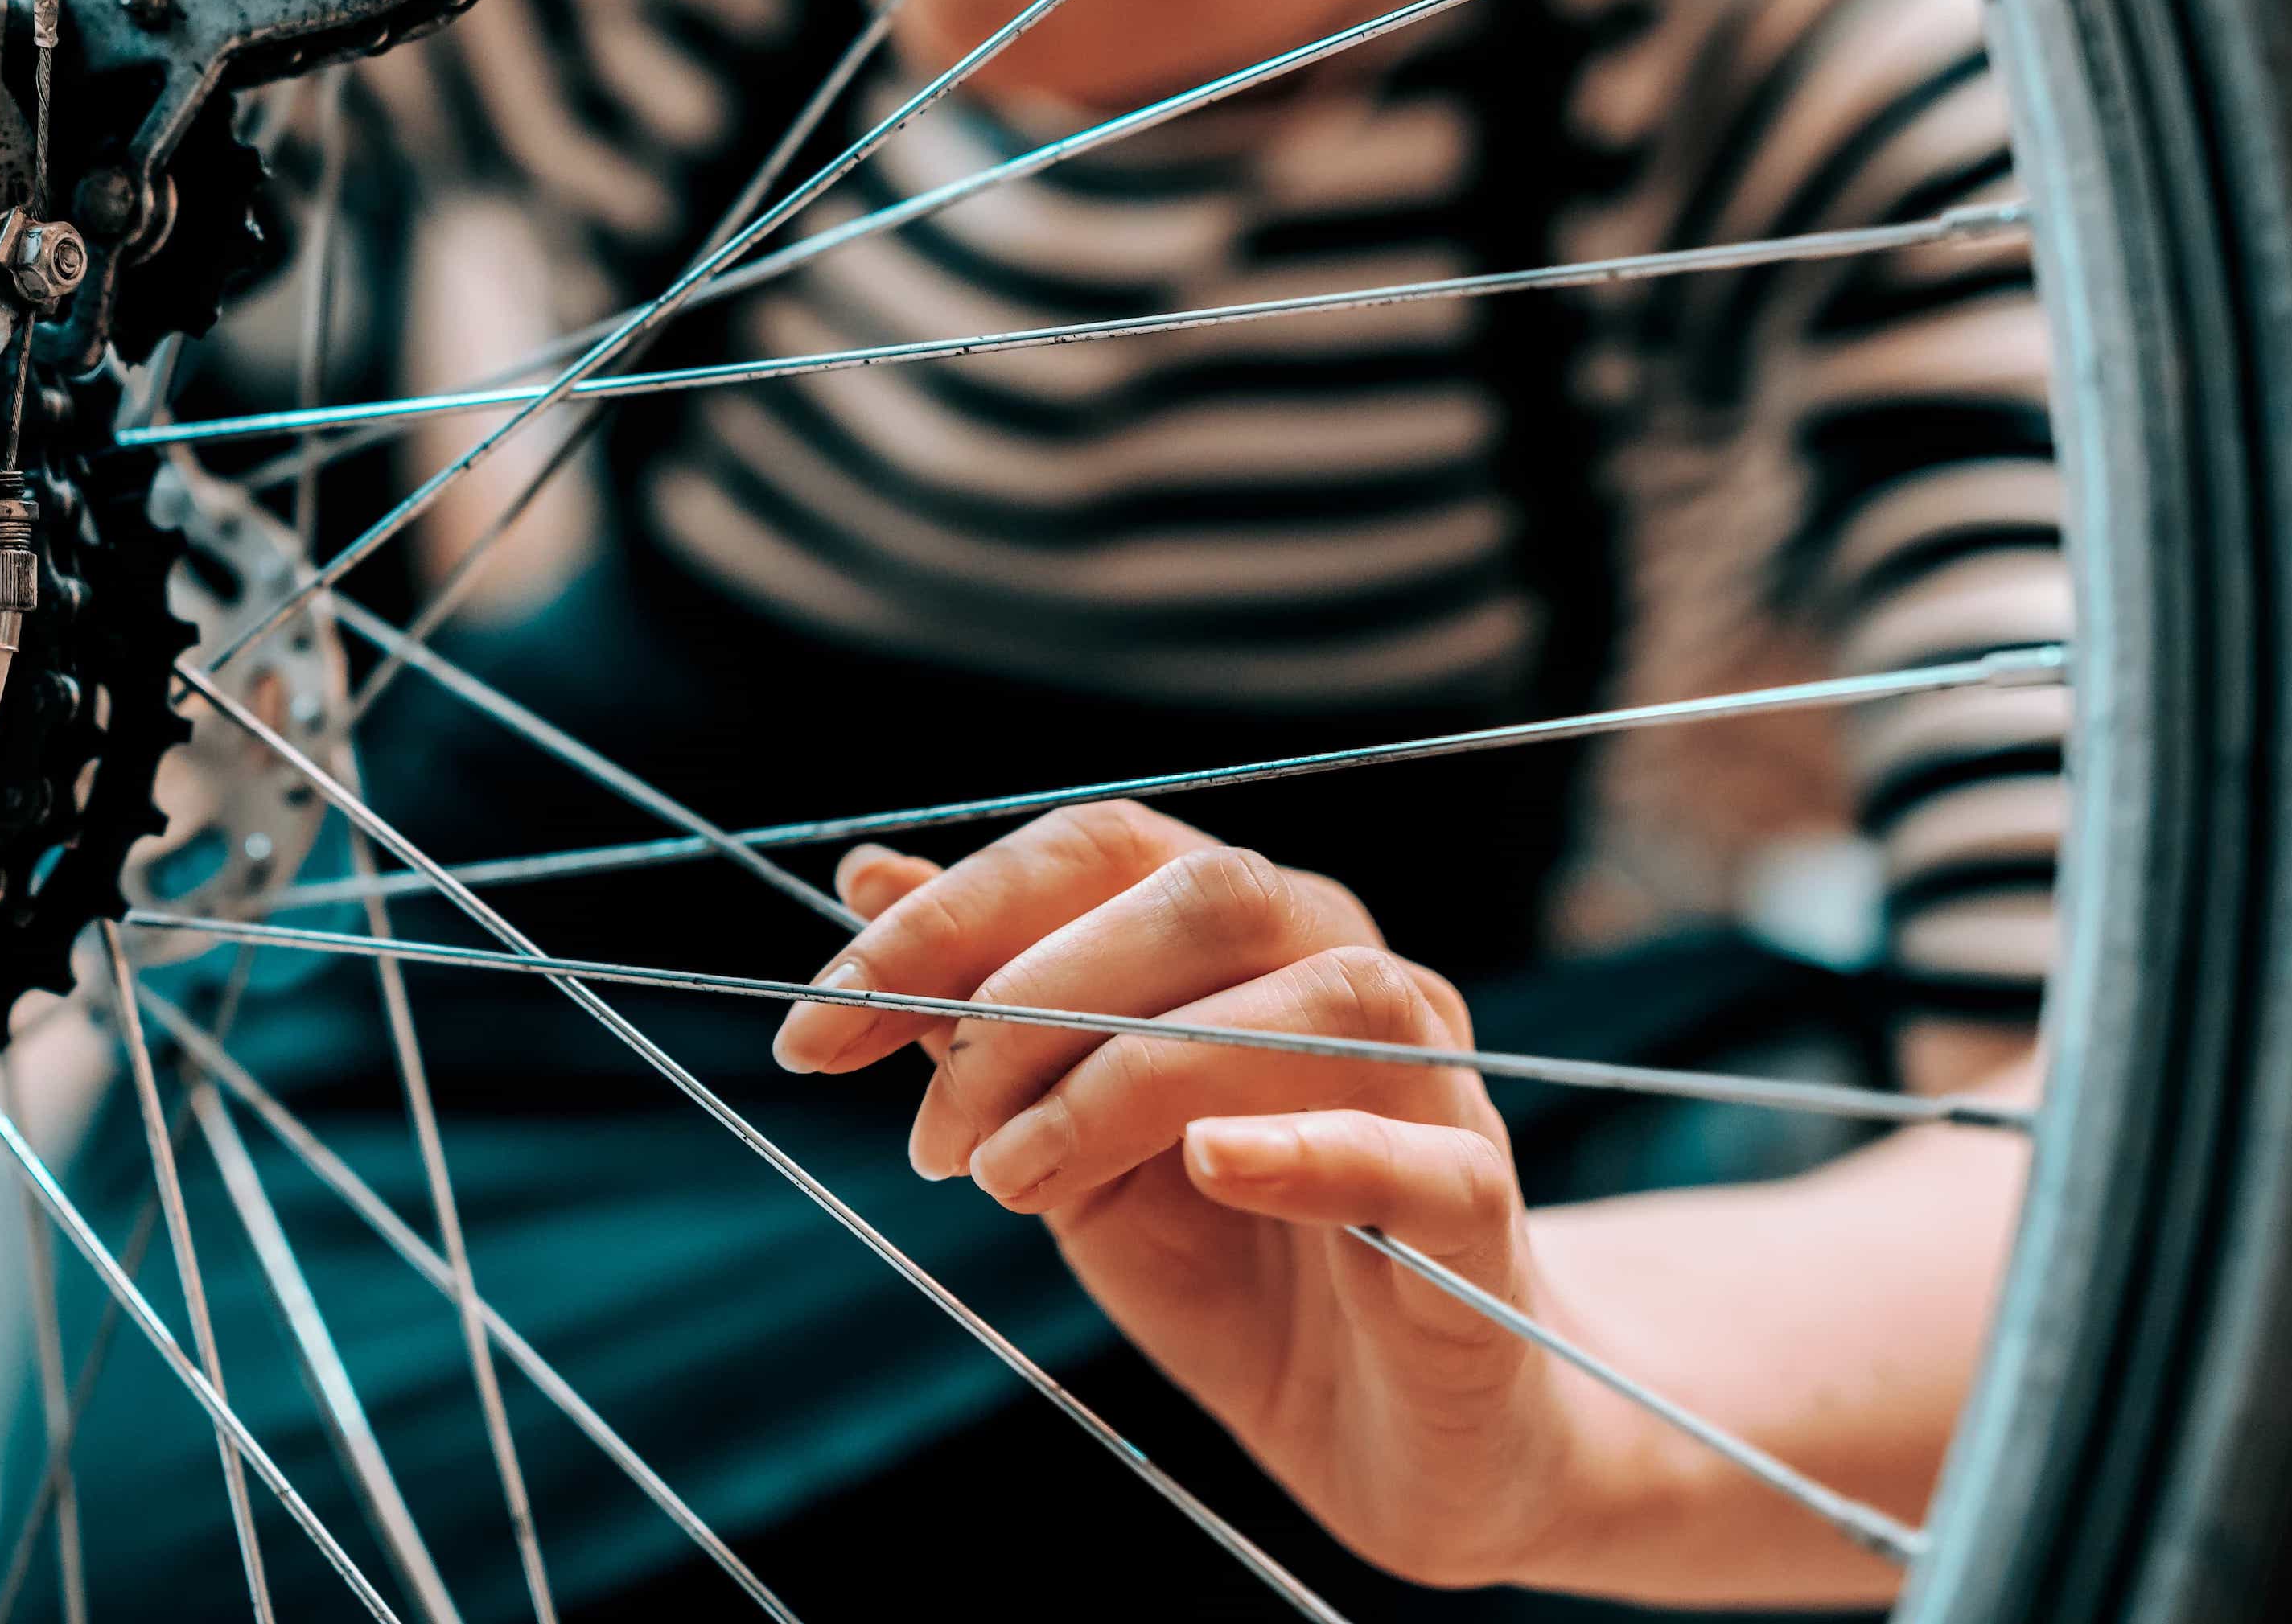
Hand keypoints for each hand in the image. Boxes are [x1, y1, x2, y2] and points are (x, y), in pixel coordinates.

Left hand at [770, 801, 1630, 1589]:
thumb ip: (984, 1017)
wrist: (1394, 1439)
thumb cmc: (1230, 1267)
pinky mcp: (1479, 1213)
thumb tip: (866, 874)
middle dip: (1027, 999)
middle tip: (929, 1142)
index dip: (947, 916)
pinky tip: (1210, 1165)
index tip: (813, 1030)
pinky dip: (1311, 1147)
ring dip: (1131, 1078)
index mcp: (1245, 932)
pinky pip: (1419, 1150)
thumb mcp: (1066, 1144)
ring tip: (1013, 1180)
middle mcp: (1348, 969)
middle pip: (1205, 896)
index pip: (1098, 851)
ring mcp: (1433, 1085)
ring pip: (1315, 1001)